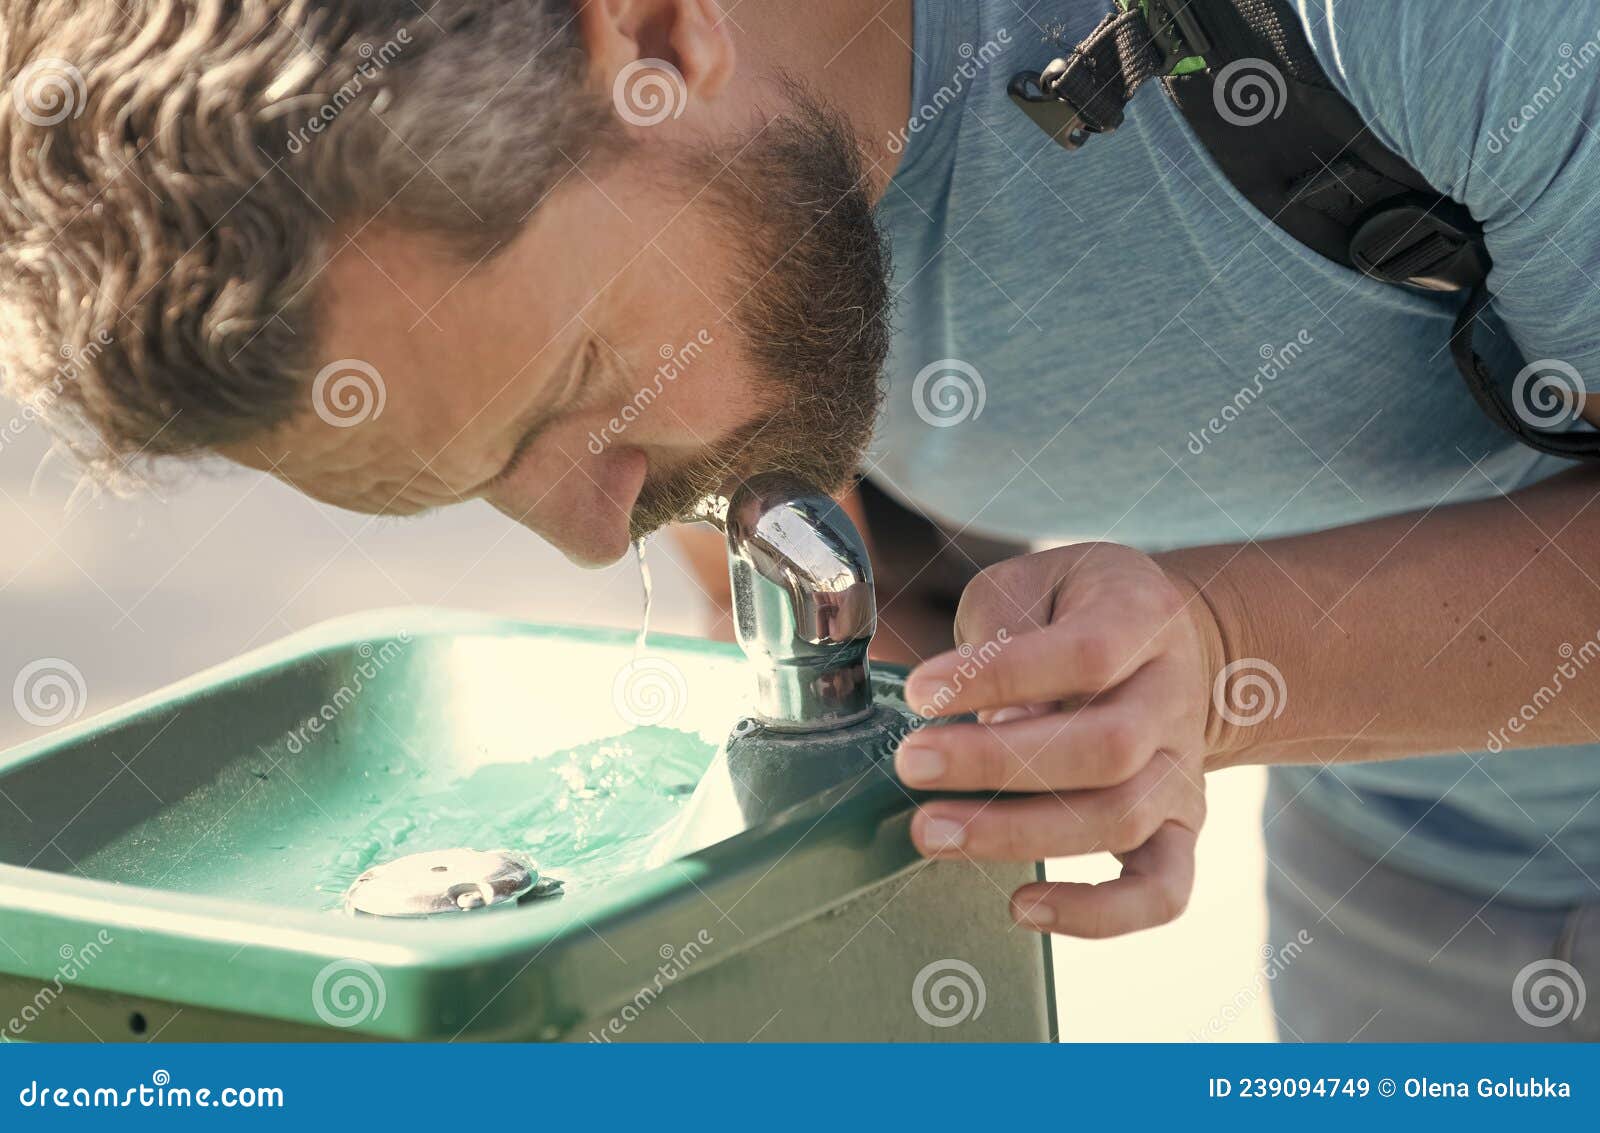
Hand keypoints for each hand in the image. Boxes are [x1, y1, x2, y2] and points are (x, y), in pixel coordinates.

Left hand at [896, 542, 1234, 937]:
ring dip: (1018, 835)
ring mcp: (1183, 771)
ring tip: (931, 832)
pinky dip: (1098, 914)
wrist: (1172, 643)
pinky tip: (1022, 906)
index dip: (1000, 677)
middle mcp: (1173, 700)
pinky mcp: (1179, 829)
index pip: (1086, 654)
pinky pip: (1161, 891)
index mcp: (1142, 620)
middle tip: (911, 765)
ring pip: (1119, 818)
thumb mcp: (1034, 582)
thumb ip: (1004, 630)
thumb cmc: (1076, 611)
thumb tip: (982, 716)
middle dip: (996, 765)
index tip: (920, 691)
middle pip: (1105, 748)